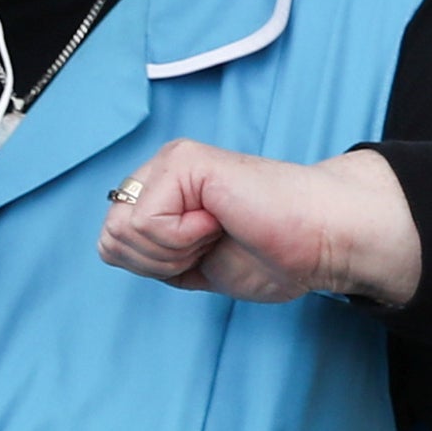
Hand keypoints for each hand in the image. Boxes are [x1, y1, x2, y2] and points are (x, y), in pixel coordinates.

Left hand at [98, 140, 422, 305]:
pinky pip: (147, 223)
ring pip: (123, 232)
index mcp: (163, 193)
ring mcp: (172, 162)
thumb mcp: (192, 264)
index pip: (114, 244)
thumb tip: (109, 243)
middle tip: (210, 245)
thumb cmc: (275, 253)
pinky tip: (219, 223)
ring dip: (172, 252)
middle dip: (159, 262)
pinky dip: (183, 240)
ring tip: (216, 233)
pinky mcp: (185, 162)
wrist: (322, 240)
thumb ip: (152, 252)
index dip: (156, 268)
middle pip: (110, 239)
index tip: (205, 256)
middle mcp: (162, 170)